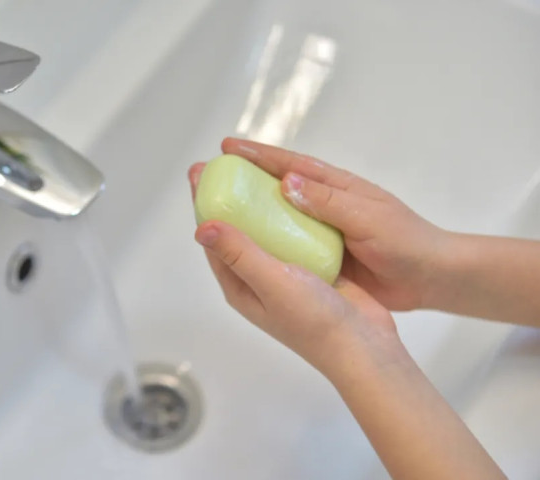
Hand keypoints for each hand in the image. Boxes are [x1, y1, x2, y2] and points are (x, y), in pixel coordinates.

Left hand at [189, 163, 396, 376]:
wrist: (365, 347)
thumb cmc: (314, 320)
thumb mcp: (272, 282)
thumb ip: (239, 253)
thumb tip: (202, 227)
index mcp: (240, 287)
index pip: (214, 239)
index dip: (205, 204)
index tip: (200, 171)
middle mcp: (257, 280)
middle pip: (237, 231)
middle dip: (229, 198)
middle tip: (224, 163)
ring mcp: (285, 276)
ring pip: (266, 231)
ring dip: (259, 203)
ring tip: (256, 169)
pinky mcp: (312, 271)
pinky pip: (294, 235)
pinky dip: (289, 214)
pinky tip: (292, 190)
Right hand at [221, 137, 447, 310]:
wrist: (429, 277)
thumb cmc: (404, 240)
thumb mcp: (367, 217)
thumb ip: (328, 202)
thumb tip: (285, 182)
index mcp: (334, 186)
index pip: (289, 164)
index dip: (256, 155)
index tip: (225, 147)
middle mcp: (322, 204)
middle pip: (275, 187)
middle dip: (243, 181)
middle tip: (208, 179)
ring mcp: (320, 231)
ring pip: (277, 219)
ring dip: (249, 215)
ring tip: (216, 215)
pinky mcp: (321, 257)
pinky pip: (287, 247)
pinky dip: (266, 245)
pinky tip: (245, 250)